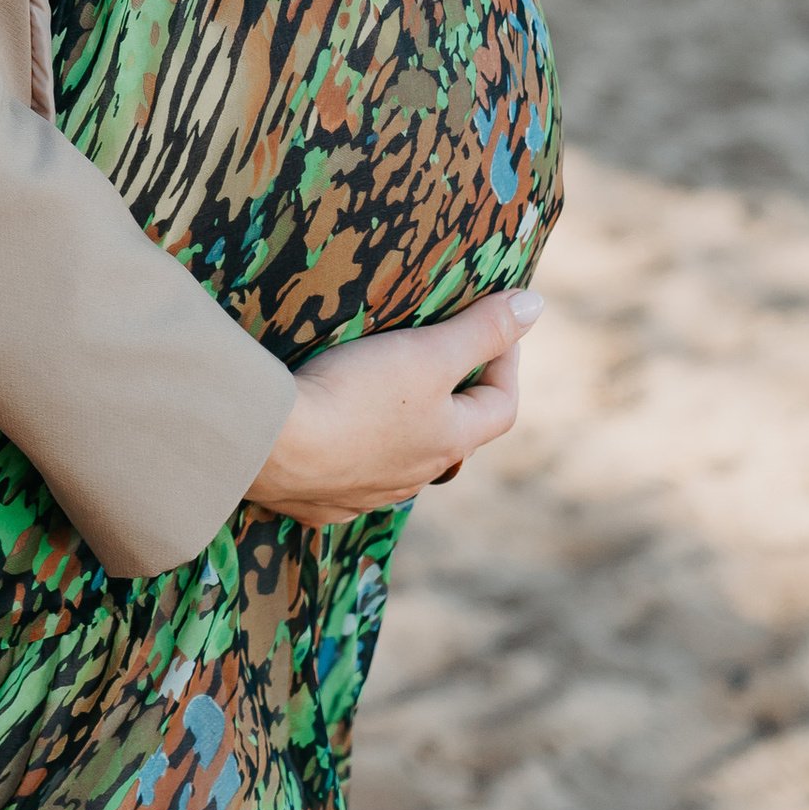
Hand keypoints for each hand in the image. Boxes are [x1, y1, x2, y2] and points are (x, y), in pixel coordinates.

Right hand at [246, 288, 541, 522]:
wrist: (273, 444)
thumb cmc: (356, 394)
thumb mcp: (426, 352)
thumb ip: (481, 329)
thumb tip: (535, 306)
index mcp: (449, 441)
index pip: (500, 405)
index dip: (507, 363)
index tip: (498, 328)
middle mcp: (416, 476)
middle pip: (453, 438)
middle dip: (454, 400)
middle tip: (441, 360)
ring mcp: (369, 494)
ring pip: (403, 463)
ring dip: (404, 431)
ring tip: (385, 394)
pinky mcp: (322, 502)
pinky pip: (350, 480)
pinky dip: (352, 456)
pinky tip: (332, 437)